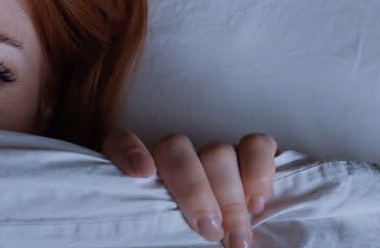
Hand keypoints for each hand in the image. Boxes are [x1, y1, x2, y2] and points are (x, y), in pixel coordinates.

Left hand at [102, 129, 278, 247]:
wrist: (219, 236)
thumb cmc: (179, 238)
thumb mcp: (163, 236)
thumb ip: (156, 227)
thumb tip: (160, 237)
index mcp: (142, 170)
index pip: (121, 141)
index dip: (128, 150)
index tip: (142, 172)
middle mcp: (176, 156)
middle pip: (176, 148)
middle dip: (194, 191)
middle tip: (209, 231)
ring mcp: (212, 153)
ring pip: (217, 151)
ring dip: (229, 196)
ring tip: (235, 236)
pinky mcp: (250, 155)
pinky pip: (257, 145)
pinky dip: (259, 171)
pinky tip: (256, 203)